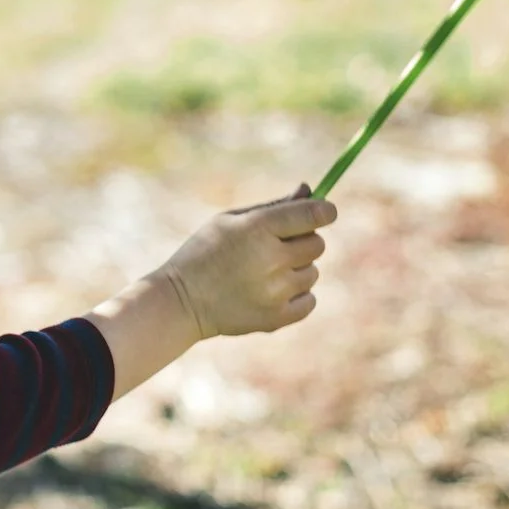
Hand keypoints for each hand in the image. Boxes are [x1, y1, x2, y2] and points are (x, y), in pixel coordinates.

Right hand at [156, 183, 336, 339]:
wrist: (182, 301)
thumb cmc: (205, 252)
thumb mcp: (230, 220)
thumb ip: (273, 206)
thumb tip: (309, 191)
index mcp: (258, 228)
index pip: (311, 214)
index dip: (325, 210)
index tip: (326, 211)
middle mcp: (271, 259)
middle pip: (317, 244)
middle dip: (304, 240)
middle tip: (280, 245)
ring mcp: (275, 291)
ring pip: (312, 272)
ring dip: (297, 269)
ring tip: (265, 272)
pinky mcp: (276, 318)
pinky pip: (309, 300)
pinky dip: (297, 295)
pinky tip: (272, 291)